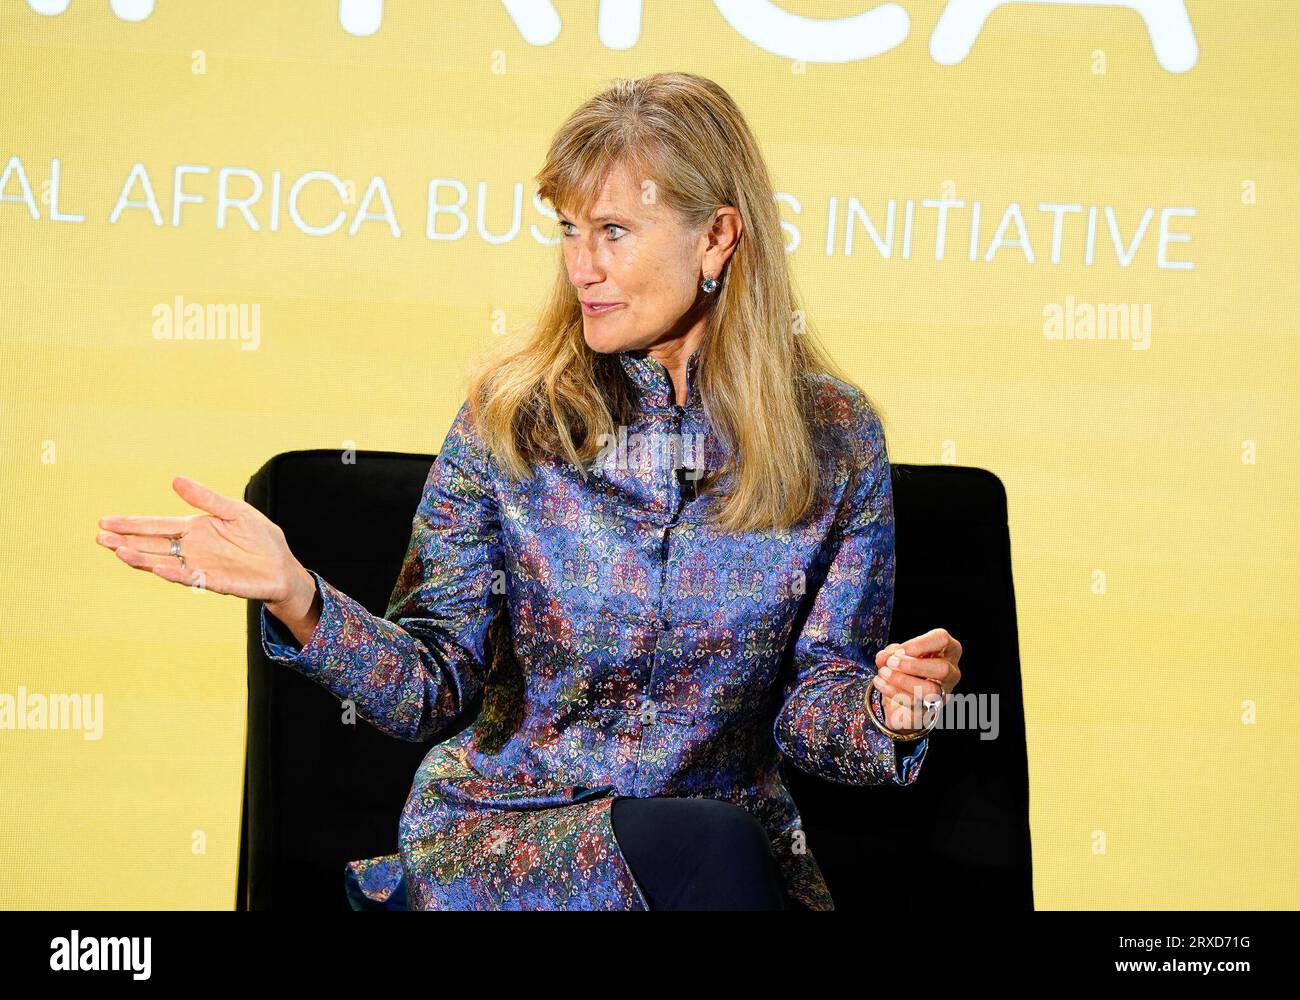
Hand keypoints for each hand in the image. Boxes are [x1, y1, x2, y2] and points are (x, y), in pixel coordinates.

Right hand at [94, 475, 313, 612]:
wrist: (281, 566)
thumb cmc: (259, 537)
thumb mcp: (233, 510)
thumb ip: (206, 498)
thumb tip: (175, 479)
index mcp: (193, 529)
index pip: (156, 526)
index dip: (131, 524)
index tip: (104, 521)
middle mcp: (190, 549)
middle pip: (151, 545)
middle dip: (126, 541)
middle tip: (100, 537)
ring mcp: (200, 566)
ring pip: (163, 562)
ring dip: (141, 558)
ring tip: (118, 551)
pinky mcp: (214, 581)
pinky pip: (190, 578)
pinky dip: (173, 573)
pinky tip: (157, 568)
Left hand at [871, 627, 962, 735]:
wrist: (903, 694)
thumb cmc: (907, 666)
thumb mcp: (898, 653)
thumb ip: (891, 652)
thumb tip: (884, 657)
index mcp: (948, 650)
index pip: (942, 639)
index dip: (919, 644)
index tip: (899, 650)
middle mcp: (951, 671)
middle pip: (942, 669)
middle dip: (913, 665)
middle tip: (891, 662)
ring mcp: (943, 692)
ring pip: (930, 690)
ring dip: (902, 680)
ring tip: (883, 672)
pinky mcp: (930, 708)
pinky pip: (915, 702)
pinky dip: (893, 691)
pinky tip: (880, 682)